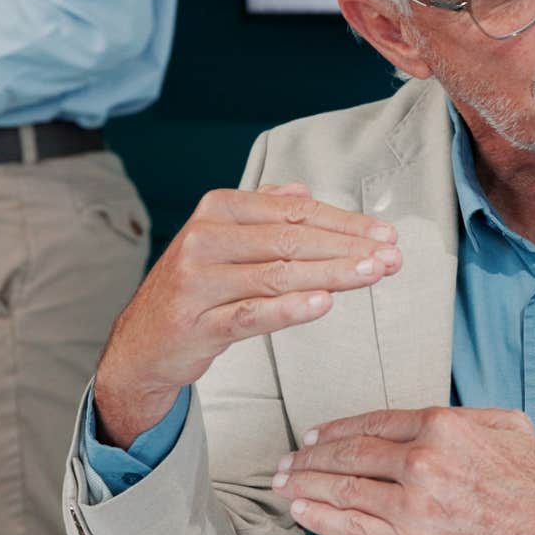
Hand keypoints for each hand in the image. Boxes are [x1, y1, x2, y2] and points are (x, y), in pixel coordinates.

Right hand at [92, 182, 400, 445]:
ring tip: (373, 274)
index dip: (344, 222)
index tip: (385, 233)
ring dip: (332, 274)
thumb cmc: (195, 289)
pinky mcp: (197, 324)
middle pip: (290, 240)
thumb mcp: (221, 241)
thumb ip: (259, 211)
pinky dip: (290, 308)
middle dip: (348, 247)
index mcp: (216, 211)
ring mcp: (198, 282)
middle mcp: (204, 240)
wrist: (142, 344)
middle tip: (391, 256)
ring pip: (277, 274)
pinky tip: (324, 303)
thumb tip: (300, 189)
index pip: (293, 211)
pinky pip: (251, 314)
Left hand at [273, 407, 534, 534]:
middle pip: (348, 455)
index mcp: (444, 427)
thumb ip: (462, 417)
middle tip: (288, 461)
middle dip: (309, 458)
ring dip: (305, 486)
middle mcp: (423, 463)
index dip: (337, 430)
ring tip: (285, 485)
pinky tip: (303, 512)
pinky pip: (351, 529)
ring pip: (342, 490)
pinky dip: (320, 518)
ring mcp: (412, 507)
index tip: (317, 437)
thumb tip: (428, 421)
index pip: (373, 423)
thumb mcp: (507, 427)